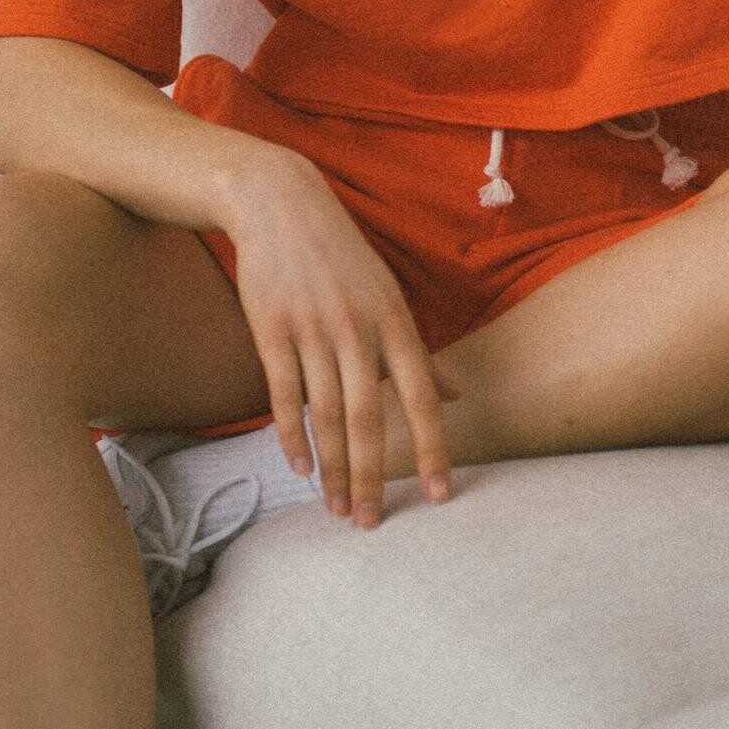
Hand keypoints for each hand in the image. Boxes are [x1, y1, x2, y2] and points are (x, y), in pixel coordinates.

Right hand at [220, 152, 461, 526]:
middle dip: (374, 476)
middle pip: (368, 418)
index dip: (433, 448)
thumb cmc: (342, 256)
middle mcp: (357, 329)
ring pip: (325, 415)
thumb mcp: (388, 295)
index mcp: (395, 321)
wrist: (280, 204)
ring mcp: (312, 329)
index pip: (421, 397)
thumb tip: (457, 395)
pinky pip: (284, 393)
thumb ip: (419, 352)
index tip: (441, 494)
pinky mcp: (271, 329)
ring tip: (338, 510)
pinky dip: (291, 435)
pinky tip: (300, 469)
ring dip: (333, 469)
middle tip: (374, 525)